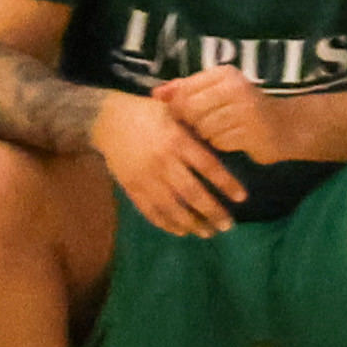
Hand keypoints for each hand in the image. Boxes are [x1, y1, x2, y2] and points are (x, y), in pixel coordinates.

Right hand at [95, 89, 245, 238]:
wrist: (105, 118)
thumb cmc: (145, 113)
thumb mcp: (174, 113)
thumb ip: (193, 131)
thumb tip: (220, 146)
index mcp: (176, 141)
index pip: (208, 166)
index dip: (226, 184)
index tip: (242, 198)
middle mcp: (162, 161)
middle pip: (192, 192)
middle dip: (212, 211)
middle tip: (228, 226)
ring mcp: (144, 176)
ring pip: (171, 206)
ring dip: (191, 222)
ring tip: (207, 232)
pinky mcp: (130, 186)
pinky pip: (149, 209)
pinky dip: (165, 223)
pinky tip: (180, 230)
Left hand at [153, 66, 300, 166]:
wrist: (286, 125)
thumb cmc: (243, 107)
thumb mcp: (216, 91)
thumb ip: (185, 89)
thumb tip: (155, 94)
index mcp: (224, 74)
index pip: (183, 90)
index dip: (178, 105)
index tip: (186, 111)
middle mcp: (236, 88)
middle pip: (190, 110)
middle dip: (192, 121)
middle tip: (206, 122)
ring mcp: (246, 110)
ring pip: (203, 128)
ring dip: (208, 134)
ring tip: (224, 128)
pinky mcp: (252, 133)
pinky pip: (219, 142)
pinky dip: (221, 143)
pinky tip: (234, 137)